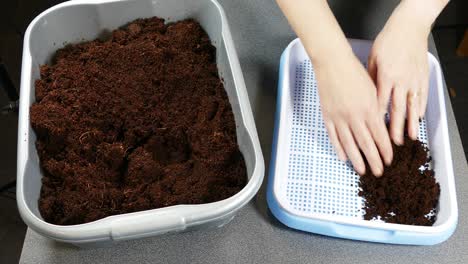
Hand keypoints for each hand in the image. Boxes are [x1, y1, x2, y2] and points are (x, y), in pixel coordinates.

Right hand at [315, 53, 392, 175]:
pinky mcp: (327, 116)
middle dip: (374, 160)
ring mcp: (339, 118)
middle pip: (366, 144)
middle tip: (379, 173)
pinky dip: (339, 148)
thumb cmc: (354, 72)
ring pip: (349, 144)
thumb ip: (376, 108)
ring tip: (362, 171)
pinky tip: (344, 157)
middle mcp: (354, 116)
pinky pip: (333, 137)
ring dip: (357, 159)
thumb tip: (380, 125)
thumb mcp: (372, 89)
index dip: (385, 150)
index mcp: (368, 108)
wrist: (332, 63)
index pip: (380, 136)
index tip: (389, 160)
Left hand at [368, 0, 444, 143]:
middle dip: (395, 129)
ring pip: (412, 106)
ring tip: (409, 138)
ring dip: (410, 124)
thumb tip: (366, 96)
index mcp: (385, 77)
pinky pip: (421, 97)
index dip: (377, 121)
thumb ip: (370, 79)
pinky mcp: (423, 78)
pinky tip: (418, 119)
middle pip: (397, 110)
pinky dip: (420, 109)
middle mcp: (400, 81)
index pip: (380, 104)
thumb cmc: (387, 42)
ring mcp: (414, 80)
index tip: (374, 134)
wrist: (409, 28)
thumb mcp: (372, 60)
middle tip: (392, 144)